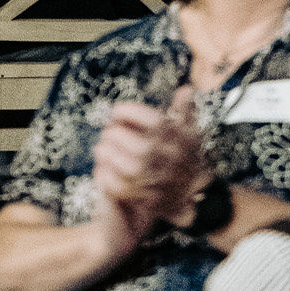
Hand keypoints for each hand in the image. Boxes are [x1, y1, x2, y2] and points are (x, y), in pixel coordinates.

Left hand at [92, 91, 207, 253]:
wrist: (185, 197)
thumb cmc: (182, 158)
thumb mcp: (188, 134)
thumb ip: (185, 112)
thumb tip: (187, 89)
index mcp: (182, 143)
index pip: (156, 122)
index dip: (131, 112)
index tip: (117, 110)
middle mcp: (172, 163)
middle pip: (142, 147)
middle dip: (118, 135)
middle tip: (107, 130)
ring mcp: (159, 183)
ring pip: (131, 168)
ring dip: (110, 155)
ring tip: (101, 148)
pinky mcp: (146, 201)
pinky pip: (122, 190)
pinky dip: (106, 178)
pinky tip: (101, 168)